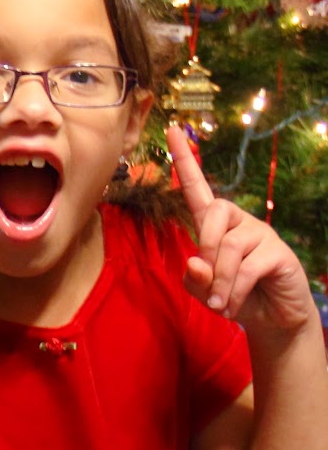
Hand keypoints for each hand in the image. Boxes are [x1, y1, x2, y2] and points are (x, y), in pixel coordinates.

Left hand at [166, 125, 315, 332]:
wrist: (273, 320)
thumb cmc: (234, 297)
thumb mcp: (205, 291)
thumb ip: (194, 278)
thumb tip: (196, 262)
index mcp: (215, 226)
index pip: (197, 188)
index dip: (184, 160)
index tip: (170, 129)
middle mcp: (238, 222)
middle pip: (213, 212)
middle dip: (205, 248)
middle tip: (207, 286)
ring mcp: (261, 234)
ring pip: (230, 246)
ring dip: (220, 281)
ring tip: (219, 305)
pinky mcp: (279, 252)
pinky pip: (249, 267)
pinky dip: (234, 290)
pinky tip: (231, 306)